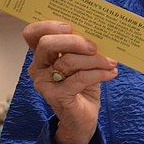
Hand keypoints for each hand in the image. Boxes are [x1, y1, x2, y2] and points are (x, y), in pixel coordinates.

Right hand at [24, 21, 117, 143]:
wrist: (83, 118)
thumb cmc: (83, 85)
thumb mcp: (83, 62)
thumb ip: (84, 46)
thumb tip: (100, 29)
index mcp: (42, 54)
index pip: (32, 33)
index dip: (48, 25)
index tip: (70, 25)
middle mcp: (38, 67)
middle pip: (47, 44)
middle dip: (74, 41)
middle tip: (94, 46)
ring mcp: (44, 83)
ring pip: (68, 62)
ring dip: (94, 60)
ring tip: (111, 62)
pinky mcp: (56, 96)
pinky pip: (79, 79)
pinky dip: (99, 73)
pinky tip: (111, 73)